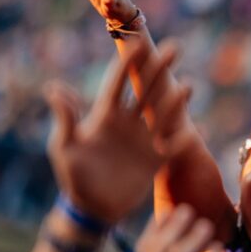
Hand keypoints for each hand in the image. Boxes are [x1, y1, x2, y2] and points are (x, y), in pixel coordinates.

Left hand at [45, 41, 192, 223]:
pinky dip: (185, 140)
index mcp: (105, 116)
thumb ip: (65, 119)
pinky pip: (174, 147)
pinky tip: (198, 129)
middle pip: (146, 90)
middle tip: (174, 47)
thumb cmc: (73, 177)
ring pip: (163, 114)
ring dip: (176, 100)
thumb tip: (53, 88)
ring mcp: (143, 140)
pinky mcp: (155, 160)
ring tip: (189, 84)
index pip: (118, 83)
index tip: (138, 43)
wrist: (92, 208)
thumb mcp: (64, 147)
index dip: (128, 63)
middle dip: (159, 68)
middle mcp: (127, 123)